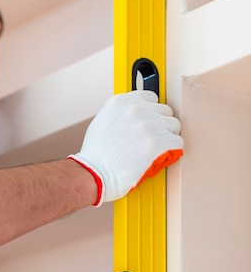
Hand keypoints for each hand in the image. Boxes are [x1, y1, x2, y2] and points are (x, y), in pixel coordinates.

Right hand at [68, 90, 182, 204]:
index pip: (151, 97)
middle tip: (150, 139)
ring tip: (153, 149)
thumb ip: (121, 114)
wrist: (95, 174)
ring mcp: (149, 124)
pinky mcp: (158, 141)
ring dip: (166, 137)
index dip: (151, 112)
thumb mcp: (103, 122)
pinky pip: (178, 142)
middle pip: (165, 111)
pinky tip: (159, 156)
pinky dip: (171, 151)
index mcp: (122, 101)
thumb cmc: (96, 155)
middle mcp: (137, 108)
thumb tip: (133, 117)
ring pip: (174, 125)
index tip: (149, 122)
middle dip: (160, 125)